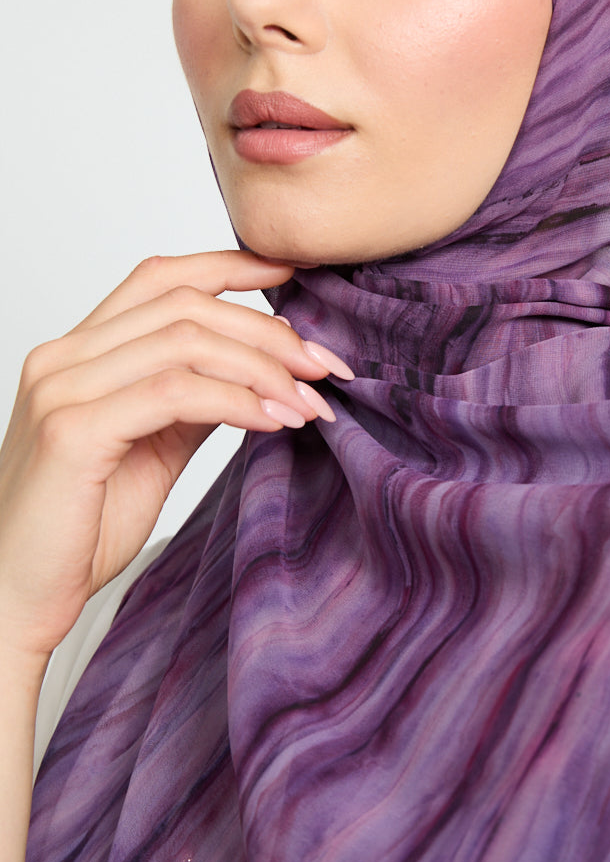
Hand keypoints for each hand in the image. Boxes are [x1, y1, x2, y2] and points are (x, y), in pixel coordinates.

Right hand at [0, 250, 351, 665]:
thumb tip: (255, 370)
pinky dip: (237, 400)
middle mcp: (62, 357)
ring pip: (185, 340)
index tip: (295, 276)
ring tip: (311, 403)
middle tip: (326, 366)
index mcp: (77, 352)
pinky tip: (274, 421)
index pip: (159, 278)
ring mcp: (62, 389)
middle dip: (269, 330)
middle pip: (185, 304)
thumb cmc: (77, 530)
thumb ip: (191, 402)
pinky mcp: (73, 430)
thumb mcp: (151, 450)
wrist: (13, 597)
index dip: (230, 265)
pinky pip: (175, 393)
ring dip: (264, 367)